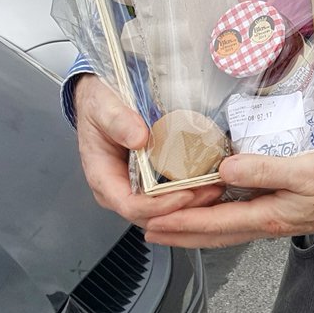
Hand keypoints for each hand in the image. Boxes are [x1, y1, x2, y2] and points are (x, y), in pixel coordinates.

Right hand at [73, 74, 223, 225]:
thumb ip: (118, 121)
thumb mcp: (103, 106)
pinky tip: (207, 182)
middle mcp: (118, 188)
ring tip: (215, 187)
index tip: (184, 194)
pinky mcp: (148, 178)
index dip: (158, 206)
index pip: (130, 205)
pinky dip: (188, 191)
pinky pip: (167, 193)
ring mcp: (134, 185)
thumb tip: (139, 138)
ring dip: (189, 203)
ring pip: (162, 209)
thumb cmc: (98, 104)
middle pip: (151, 214)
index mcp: (103, 177)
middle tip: (210, 191)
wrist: (101, 98)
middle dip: (181, 208)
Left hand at [142, 146, 313, 247]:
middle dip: (181, 233)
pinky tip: (219, 203)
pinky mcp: (286, 207)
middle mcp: (269, 221)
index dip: (181, 224)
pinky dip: (221, 214)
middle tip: (151, 231)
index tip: (153, 223)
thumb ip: (263, 170)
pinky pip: (243, 215)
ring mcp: (277, 216)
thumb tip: (224, 168)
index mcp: (269, 215)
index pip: (214, 223)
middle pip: (215, 232)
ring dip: (198, 226)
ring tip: (175, 222)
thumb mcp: (304, 170)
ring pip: (227, 226)